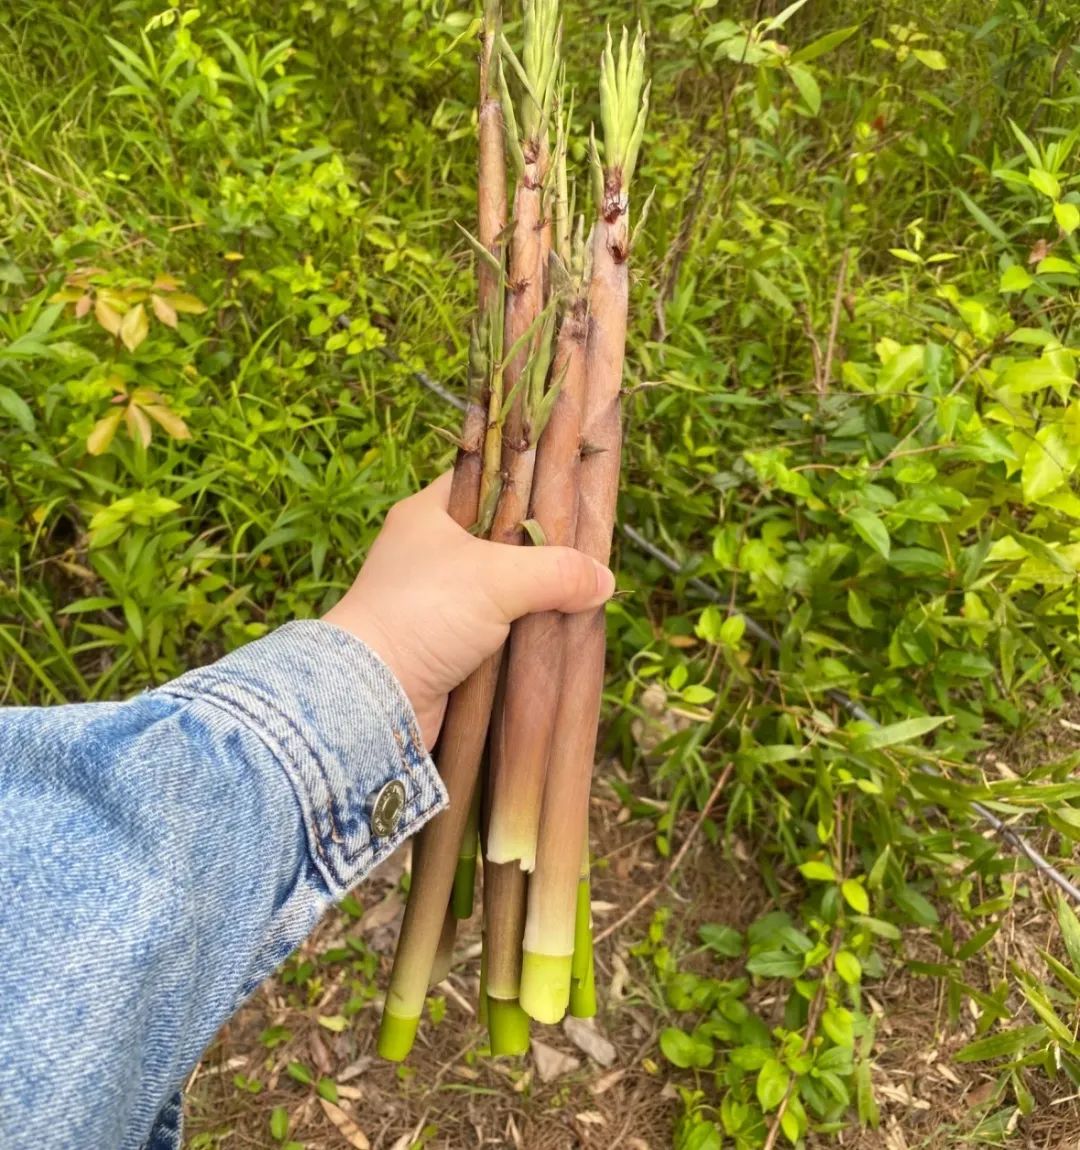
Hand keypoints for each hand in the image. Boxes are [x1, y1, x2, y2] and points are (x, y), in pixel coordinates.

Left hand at [323, 472, 615, 747]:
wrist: (373, 696)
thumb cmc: (425, 612)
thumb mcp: (499, 578)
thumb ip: (557, 571)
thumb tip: (603, 580)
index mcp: (429, 515)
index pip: (488, 481)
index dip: (529, 484)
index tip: (570, 496)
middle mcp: (429, 552)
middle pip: (501, 538)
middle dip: (542, 550)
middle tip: (584, 553)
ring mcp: (435, 600)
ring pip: (501, 588)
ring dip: (535, 598)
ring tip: (579, 596)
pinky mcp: (444, 643)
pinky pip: (494, 629)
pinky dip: (521, 633)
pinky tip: (554, 634)